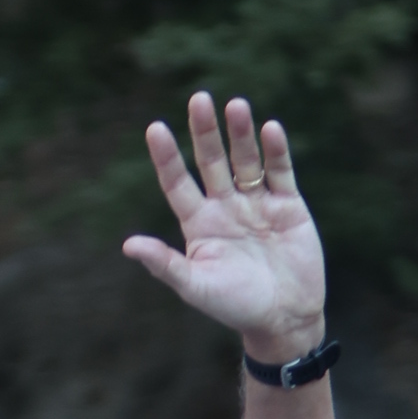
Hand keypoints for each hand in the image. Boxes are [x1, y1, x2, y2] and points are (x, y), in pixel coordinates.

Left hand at [126, 93, 326, 363]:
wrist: (285, 319)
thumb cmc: (236, 307)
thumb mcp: (197, 287)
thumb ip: (166, 265)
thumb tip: (128, 245)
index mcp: (200, 224)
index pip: (178, 182)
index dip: (166, 156)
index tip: (154, 128)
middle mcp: (225, 207)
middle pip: (212, 161)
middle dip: (205, 131)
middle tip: (199, 99)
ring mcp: (257, 204)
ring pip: (246, 161)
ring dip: (241, 134)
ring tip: (236, 105)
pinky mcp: (289, 206)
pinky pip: (280, 172)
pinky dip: (275, 151)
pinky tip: (270, 129)